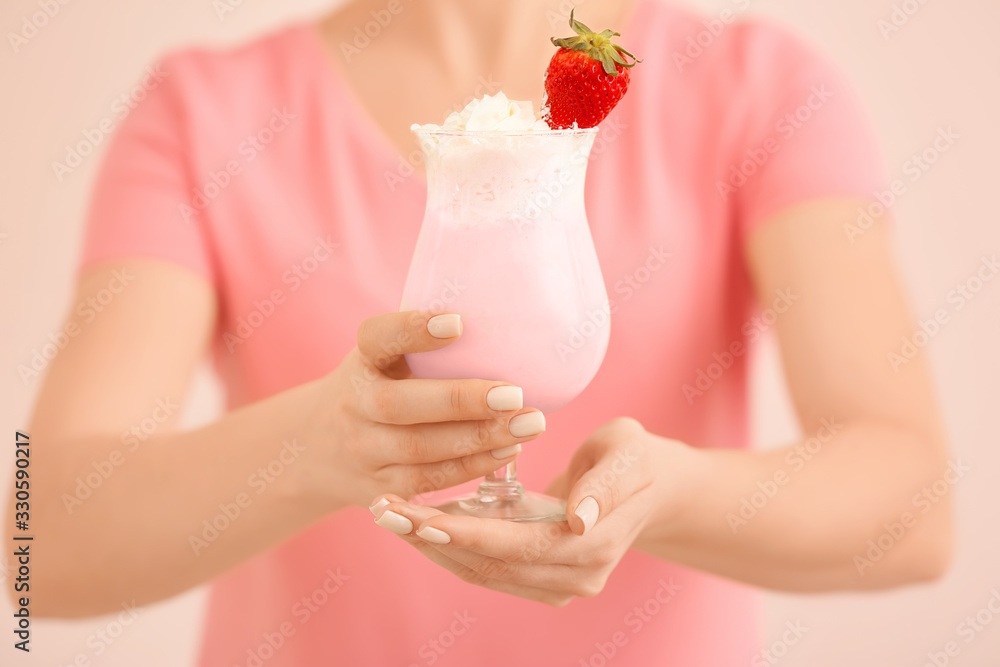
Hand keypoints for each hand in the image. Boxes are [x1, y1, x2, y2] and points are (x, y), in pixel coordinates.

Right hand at [310, 311, 546, 509]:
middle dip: (462, 400)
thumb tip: (505, 319)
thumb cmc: (377, 387)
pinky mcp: (380, 488)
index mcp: (361, 361)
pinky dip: (472, 466)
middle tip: (514, 394)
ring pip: (420, 449)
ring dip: (479, 438)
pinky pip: (429, 480)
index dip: (414, 329)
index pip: (378, 338)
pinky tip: (509, 450)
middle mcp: (356, 405)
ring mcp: (364, 451)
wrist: (317, 449)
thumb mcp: (385, 359)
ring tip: (529, 424)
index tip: (458, 322)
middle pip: (400, 405)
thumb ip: (425, 343)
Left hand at [370, 417, 665, 605]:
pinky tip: (419, 523)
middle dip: (433, 539)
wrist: (653, 488)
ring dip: (432, 546)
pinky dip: (450, 547)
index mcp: (594, 545)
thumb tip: (578, 524)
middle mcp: (577, 578)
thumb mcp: (628, 454)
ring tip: (389, 515)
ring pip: (482, 572)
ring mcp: (561, 586)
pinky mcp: (544, 581)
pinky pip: (488, 569)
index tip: (420, 514)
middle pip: (490, 565)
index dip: (466, 533)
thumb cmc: (636, 459)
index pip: (517, 546)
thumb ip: (604, 487)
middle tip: (385, 510)